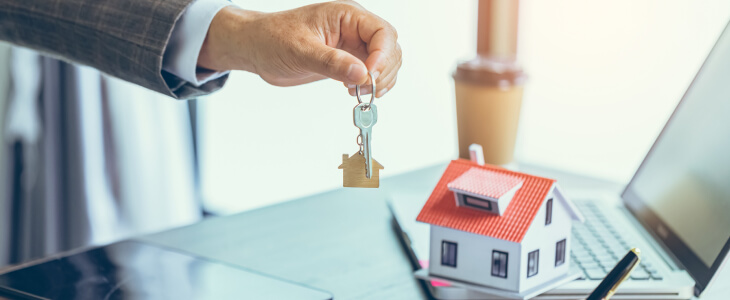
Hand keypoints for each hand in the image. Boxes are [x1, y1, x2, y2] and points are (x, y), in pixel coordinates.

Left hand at [198, 1, 401, 97]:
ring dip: (380, 80)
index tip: (370, 77)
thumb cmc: (271, 39)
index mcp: (346, 15)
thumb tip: (362, 74)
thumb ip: (332, 63)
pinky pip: (372, 72)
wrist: (256, 48)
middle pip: (389, 48)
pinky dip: (372, 85)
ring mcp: (352, 45)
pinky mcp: (347, 60)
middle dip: (383, 71)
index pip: (381, 33)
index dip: (382, 56)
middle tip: (366, 89)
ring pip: (385, 62)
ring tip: (359, 91)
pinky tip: (355, 91)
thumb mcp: (300, 51)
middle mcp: (353, 28)